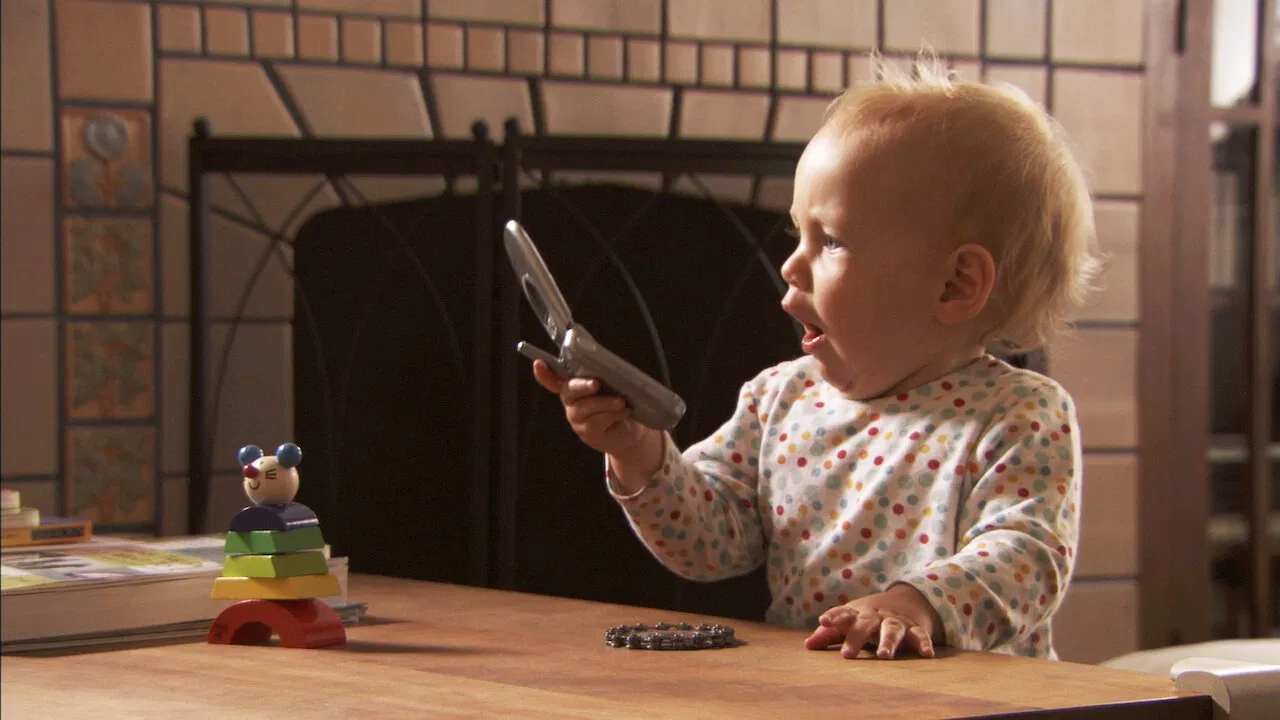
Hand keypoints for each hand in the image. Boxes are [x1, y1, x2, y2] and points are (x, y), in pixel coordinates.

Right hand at [531, 360, 661, 488]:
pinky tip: (624, 411)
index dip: (544, 373)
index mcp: (575, 386)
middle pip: (568, 391)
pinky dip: (613, 414)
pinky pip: (597, 421)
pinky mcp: (588, 433)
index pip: (554, 379)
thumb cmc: (619, 403)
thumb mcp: (613, 388)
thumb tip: (610, 371)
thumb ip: (605, 378)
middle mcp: (571, 402)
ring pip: (585, 407)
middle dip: (581, 386)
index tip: (538, 363)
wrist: (629, 432)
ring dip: (605, 403)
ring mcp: (577, 419)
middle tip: (595, 384)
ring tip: (621, 402)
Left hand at [803, 583, 942, 659]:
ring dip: (888, 641)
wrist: (906, 600)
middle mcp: (876, 616)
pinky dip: (923, 643)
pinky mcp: (914, 628)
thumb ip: (829, 634)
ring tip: (884, 656)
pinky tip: (926, 654)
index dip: (833, 617)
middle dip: (856, 638)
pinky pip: (919, 635)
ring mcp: (895, 621)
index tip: (823, 622)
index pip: (843, 614)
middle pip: (865, 625)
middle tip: (847, 655)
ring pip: (892, 629)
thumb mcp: (850, 621)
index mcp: (858, 614)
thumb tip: (807, 646)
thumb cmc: (868, 617)